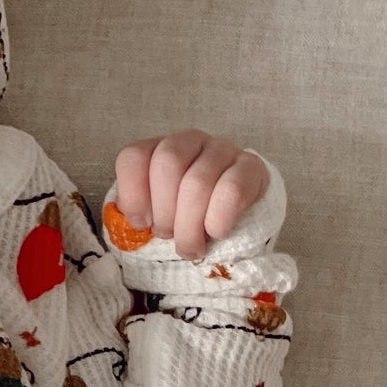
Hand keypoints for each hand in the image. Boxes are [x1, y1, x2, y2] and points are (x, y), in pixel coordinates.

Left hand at [107, 132, 273, 263]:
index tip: (143, 224)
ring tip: (191, 245)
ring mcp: (223, 149)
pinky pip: (231, 191)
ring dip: (190, 226)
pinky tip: (217, 232)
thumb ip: (141, 210)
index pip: (134, 157)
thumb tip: (138, 221)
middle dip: (164, 212)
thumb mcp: (158, 213)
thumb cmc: (189, 216)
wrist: (237, 218)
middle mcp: (191, 140)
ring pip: (198, 181)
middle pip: (167, 163)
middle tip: (169, 235)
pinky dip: (218, 220)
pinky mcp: (252, 167)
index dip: (134, 196)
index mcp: (160, 148)